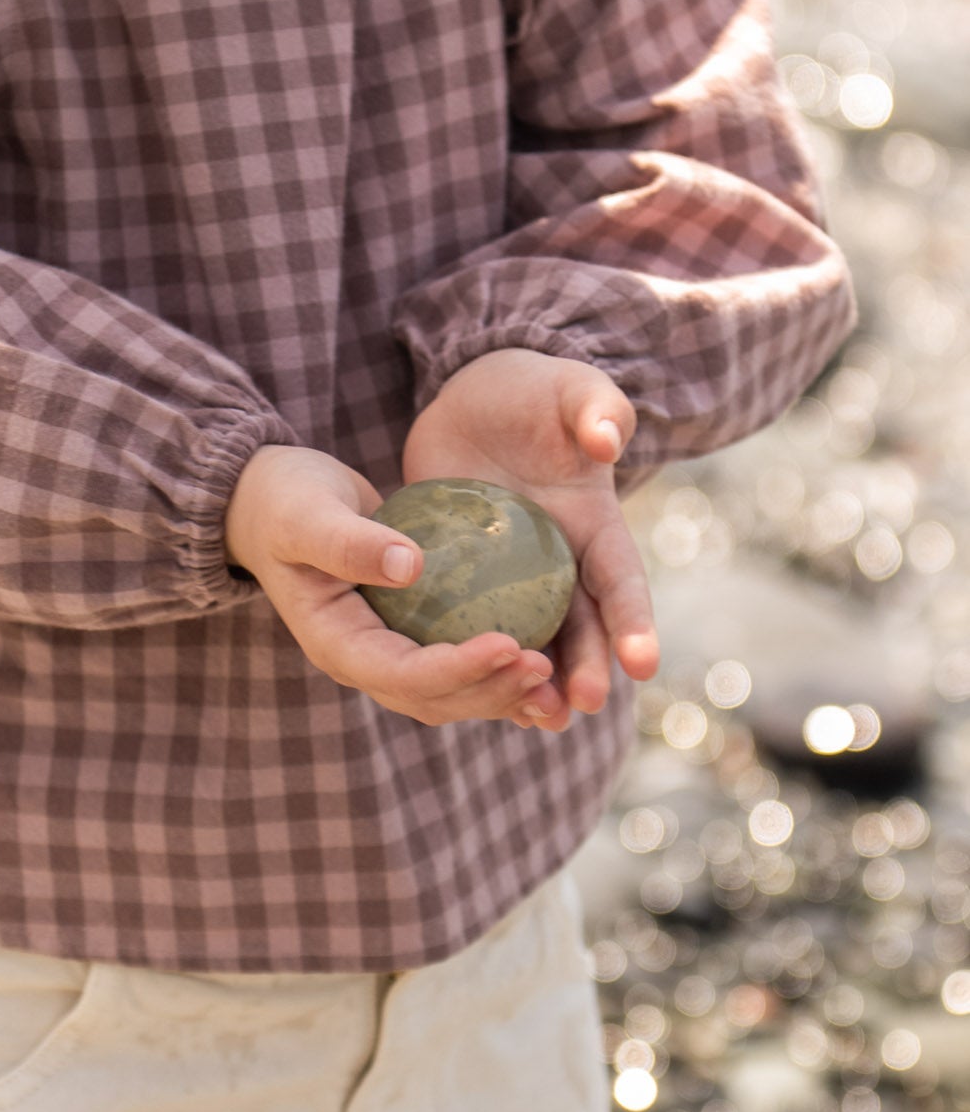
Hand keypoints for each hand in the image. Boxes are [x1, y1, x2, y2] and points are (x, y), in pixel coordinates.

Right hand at [224, 444, 558, 726]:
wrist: (273, 504)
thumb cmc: (286, 502)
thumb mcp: (307, 515)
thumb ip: (349, 542)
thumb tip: (410, 565)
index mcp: (335, 643)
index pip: (402, 673)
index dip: (457, 668)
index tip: (508, 643)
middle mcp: (364, 660)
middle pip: (433, 698)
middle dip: (490, 689)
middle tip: (544, 666)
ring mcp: (387, 652)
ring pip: (451, 693)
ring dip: (501, 691)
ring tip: (553, 674)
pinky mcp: (410, 635)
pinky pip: (458, 665)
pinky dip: (498, 671)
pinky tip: (546, 660)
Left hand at [401, 349, 659, 728]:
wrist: (476, 400)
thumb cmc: (536, 391)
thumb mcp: (570, 390)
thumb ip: (597, 409)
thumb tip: (608, 441)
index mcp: (596, 528)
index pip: (622, 582)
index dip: (634, 622)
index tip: (643, 663)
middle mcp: (563, 564)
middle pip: (583, 628)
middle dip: (589, 669)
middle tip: (583, 706)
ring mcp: (514, 578)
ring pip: (534, 642)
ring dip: (540, 683)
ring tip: (540, 722)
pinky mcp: (467, 582)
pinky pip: (474, 628)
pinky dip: (481, 663)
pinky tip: (474, 699)